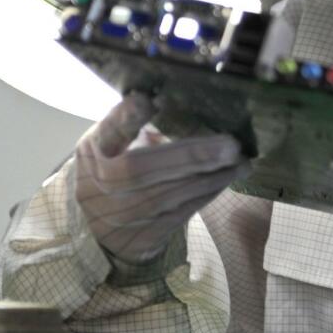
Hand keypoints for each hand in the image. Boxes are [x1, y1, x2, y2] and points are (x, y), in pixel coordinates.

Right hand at [74, 93, 249, 263]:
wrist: (98, 228)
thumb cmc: (108, 169)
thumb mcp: (106, 143)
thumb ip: (129, 123)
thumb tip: (164, 99)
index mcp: (93, 151)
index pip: (105, 133)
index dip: (123, 118)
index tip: (146, 101)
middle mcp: (103, 183)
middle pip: (142, 171)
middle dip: (190, 156)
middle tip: (230, 145)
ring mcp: (124, 212)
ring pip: (171, 193)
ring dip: (210, 176)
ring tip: (240, 160)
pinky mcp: (147, 233)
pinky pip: (183, 210)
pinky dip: (209, 191)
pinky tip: (229, 176)